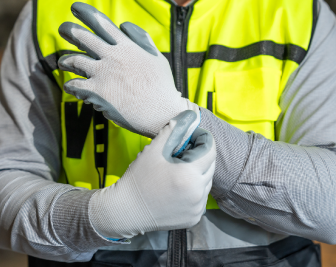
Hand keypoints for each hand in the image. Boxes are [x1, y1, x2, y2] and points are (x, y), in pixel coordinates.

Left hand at [57, 2, 198, 137]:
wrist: (162, 113)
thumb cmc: (160, 86)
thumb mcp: (156, 57)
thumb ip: (141, 39)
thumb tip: (124, 25)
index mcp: (127, 46)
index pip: (103, 23)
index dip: (86, 13)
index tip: (74, 7)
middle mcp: (113, 56)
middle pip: (82, 37)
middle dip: (69, 31)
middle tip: (62, 29)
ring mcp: (103, 73)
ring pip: (73, 60)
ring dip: (65, 61)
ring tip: (63, 63)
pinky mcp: (96, 91)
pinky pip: (73, 84)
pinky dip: (70, 85)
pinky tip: (72, 87)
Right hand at [88, 111, 215, 238]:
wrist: (125, 211)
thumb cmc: (137, 179)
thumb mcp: (153, 151)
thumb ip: (174, 130)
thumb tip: (190, 116)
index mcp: (189, 174)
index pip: (210, 150)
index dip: (201, 139)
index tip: (189, 137)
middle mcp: (198, 193)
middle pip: (210, 166)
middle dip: (198, 157)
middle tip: (178, 155)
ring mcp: (197, 207)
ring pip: (206, 182)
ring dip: (196, 174)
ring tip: (175, 173)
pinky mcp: (194, 217)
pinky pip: (200, 198)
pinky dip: (192, 191)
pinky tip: (174, 189)